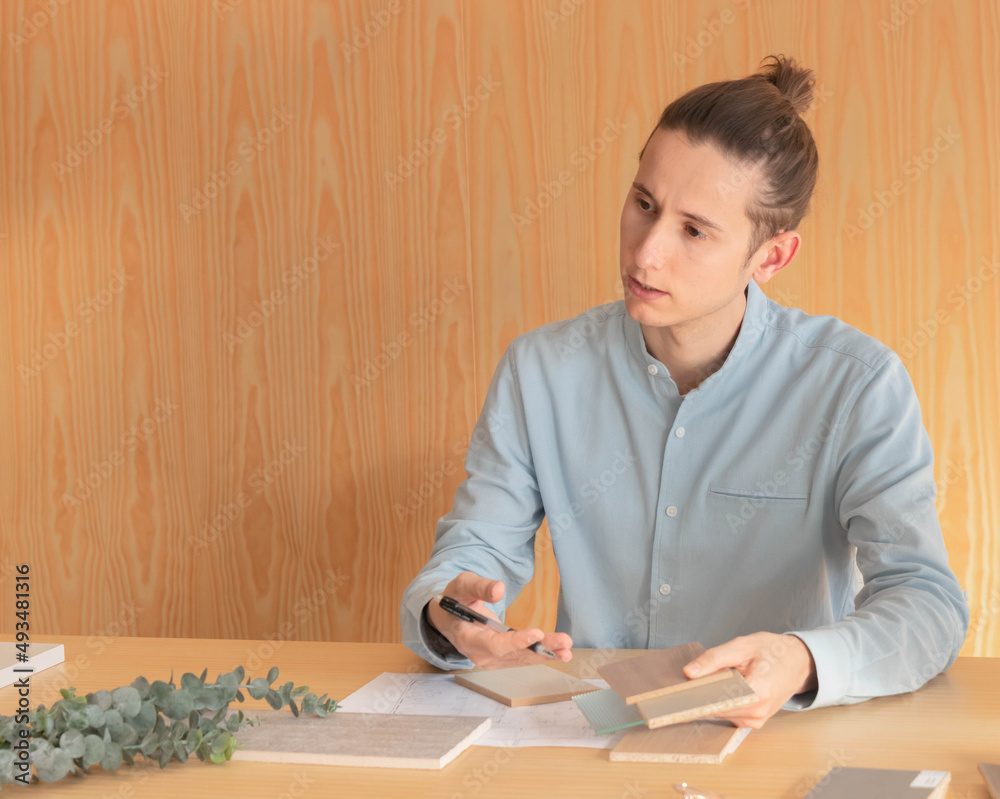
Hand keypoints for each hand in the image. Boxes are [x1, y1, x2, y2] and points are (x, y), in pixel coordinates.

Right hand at [426, 571, 572, 668]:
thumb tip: (499, 589)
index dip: (515, 642)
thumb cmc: (455, 599)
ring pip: (522, 658)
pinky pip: (524, 657)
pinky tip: (561, 652)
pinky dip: (542, 654)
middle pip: (514, 655)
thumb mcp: (462, 586)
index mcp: (468, 638)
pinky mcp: (503, 657)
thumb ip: (479, 587)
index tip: (536, 634)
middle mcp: (481, 654)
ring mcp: (492, 659)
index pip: (494, 645)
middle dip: (540, 650)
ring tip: (567, 648)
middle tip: (563, 644)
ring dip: (546, 653)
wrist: (449, 617)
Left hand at [681, 632, 816, 728]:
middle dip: (698, 696)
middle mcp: (757, 712)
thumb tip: (689, 672)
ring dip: (708, 700)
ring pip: (720, 713)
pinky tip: (715, 690)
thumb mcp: (742, 646)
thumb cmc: (773, 651)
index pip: (717, 702)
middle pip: (716, 709)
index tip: (674, 696)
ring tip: (702, 683)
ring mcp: (756, 720)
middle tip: (681, 685)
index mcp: (757, 691)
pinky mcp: (753, 722)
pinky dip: (718, 703)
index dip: (694, 698)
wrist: (798, 662)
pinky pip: (728, 714)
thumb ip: (714, 658)